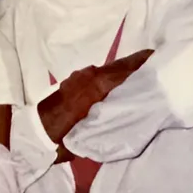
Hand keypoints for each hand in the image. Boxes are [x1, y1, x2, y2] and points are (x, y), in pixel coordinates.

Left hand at [38, 50, 153, 143]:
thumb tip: (131, 110)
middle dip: (136, 64)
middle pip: (117, 66)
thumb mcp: (92, 131)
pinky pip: (97, 74)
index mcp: (95, 85)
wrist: (35, 133)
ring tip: (142, 74)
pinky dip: (111, 75)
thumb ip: (111, 118)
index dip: (141, 63)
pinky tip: (118, 84)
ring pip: (108, 70)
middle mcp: (89, 75)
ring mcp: (79, 76)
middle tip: (155, 63)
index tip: (157, 57)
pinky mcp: (73, 80)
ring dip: (123, 70)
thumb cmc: (64, 135)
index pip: (124, 70)